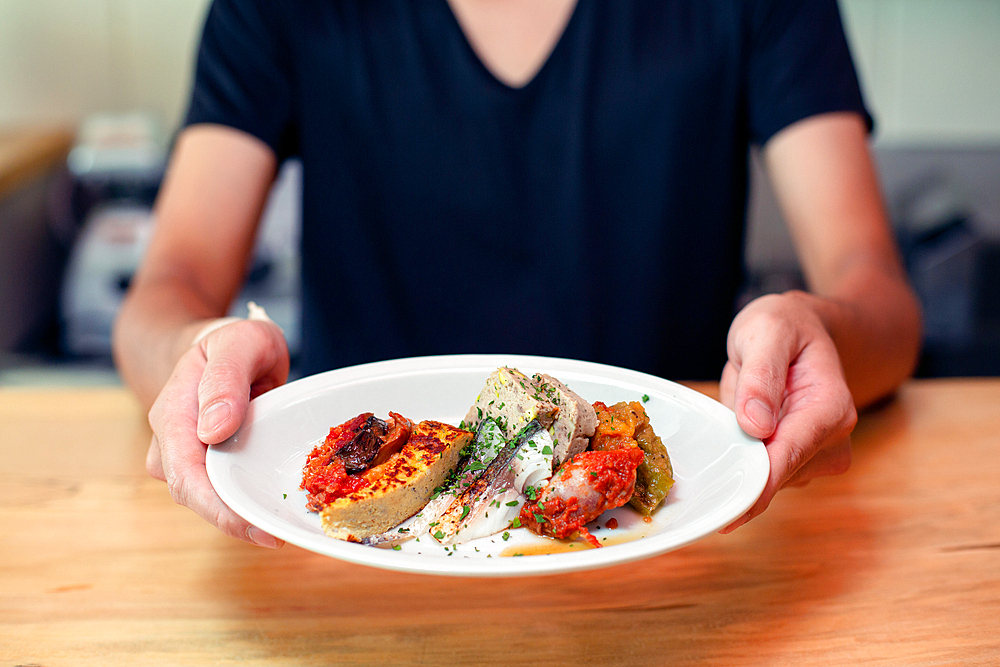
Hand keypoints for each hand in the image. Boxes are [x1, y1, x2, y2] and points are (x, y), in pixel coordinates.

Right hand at [146, 319, 289, 546]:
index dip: (221, 509)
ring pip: (212, 498)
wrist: (217, 346)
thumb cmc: (230, 344)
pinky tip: (279, 507)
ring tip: (285, 523)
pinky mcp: (208, 467)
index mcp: (172, 416)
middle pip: (198, 497)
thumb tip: (213, 431)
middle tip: (282, 535)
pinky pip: (227, 490)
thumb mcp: (239, 342)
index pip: (187, 477)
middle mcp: (171, 446)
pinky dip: (250, 499)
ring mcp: (187, 459)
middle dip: (238, 521)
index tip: (260, 527)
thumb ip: (226, 378)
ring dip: (245, 514)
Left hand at [718, 290, 856, 531]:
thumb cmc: (785, 326)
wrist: (800, 330)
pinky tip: (729, 440)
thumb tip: (756, 425)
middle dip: (741, 476)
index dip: (759, 484)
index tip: (730, 512)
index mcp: (830, 407)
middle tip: (701, 472)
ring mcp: (816, 454)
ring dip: (739, 466)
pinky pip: (762, 473)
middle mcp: (832, 438)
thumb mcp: (766, 331)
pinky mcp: (797, 460)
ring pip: (769, 480)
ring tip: (722, 424)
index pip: (791, 454)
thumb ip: (762, 375)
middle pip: (779, 475)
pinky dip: (740, 463)